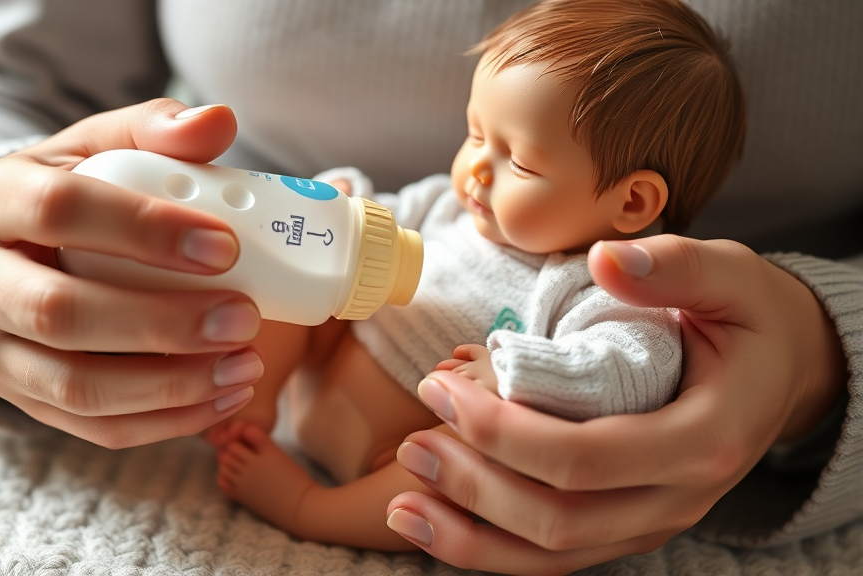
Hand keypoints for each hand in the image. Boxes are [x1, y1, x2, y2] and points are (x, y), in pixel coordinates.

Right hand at [0, 99, 266, 447]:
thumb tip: (218, 121)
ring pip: (76, 387)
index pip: (61, 212)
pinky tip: (222, 398)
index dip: (143, 230)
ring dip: (170, 386)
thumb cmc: (62, 193)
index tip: (225, 246)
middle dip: (162, 323)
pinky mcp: (21, 397)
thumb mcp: (96, 148)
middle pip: (61, 313)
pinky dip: (164, 421)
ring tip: (245, 366)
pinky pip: (92, 427)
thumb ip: (154, 132)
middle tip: (244, 318)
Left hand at [385, 235, 847, 574]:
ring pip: (552, 554)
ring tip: (404, 499)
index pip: (588, 457)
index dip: (504, 432)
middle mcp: (678, 496)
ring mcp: (651, 520)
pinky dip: (490, 548)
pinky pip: (554, 555)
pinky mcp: (625, 526)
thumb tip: (609, 259)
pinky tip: (434, 525)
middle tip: (412, 442)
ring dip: (470, 535)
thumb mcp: (730, 278)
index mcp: (703, 438)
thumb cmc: (748, 321)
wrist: (781, 372)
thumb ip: (675, 268)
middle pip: (561, 518)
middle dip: (474, 486)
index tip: (440, 391)